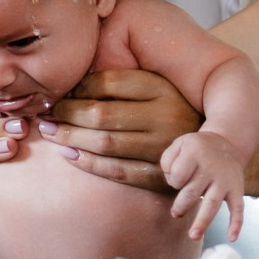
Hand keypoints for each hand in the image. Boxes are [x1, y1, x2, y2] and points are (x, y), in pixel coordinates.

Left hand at [36, 69, 201, 193]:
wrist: (212, 151)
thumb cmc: (172, 112)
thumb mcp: (157, 86)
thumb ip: (123, 81)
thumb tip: (73, 82)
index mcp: (161, 89)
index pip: (108, 83)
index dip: (77, 88)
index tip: (59, 93)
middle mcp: (165, 118)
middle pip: (102, 115)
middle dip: (67, 115)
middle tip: (45, 115)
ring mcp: (164, 150)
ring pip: (105, 144)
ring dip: (70, 139)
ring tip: (49, 133)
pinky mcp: (161, 177)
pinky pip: (117, 172)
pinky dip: (88, 164)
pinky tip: (70, 155)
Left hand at [162, 129, 245, 241]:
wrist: (226, 143)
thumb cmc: (196, 149)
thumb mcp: (179, 144)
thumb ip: (168, 160)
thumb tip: (171, 181)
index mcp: (195, 153)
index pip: (178, 175)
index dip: (173, 181)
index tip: (176, 180)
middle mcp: (211, 167)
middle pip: (192, 192)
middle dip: (181, 206)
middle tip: (176, 213)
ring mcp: (225, 180)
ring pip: (212, 204)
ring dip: (202, 222)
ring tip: (193, 236)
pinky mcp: (237, 189)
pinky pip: (238, 208)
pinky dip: (236, 224)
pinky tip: (231, 238)